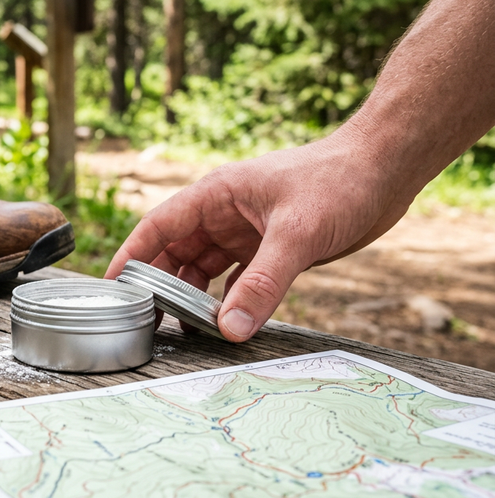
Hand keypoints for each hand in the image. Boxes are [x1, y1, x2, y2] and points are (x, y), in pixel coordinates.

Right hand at [104, 131, 415, 341]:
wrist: (386, 168)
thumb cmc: (339, 181)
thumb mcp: (298, 234)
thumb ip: (263, 284)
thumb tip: (230, 329)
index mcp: (216, 195)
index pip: (158, 227)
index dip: (131, 256)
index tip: (111, 288)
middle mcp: (223, 213)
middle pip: (175, 252)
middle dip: (158, 285)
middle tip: (143, 321)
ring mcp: (246, 232)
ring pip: (204, 269)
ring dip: (193, 296)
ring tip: (180, 329)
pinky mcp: (270, 248)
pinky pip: (236, 279)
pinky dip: (227, 300)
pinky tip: (222, 322)